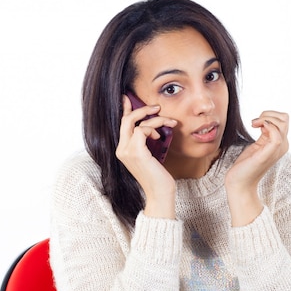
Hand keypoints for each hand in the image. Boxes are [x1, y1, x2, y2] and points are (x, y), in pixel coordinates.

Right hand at [116, 95, 177, 218]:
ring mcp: (126, 151)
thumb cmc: (158, 176)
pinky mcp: (136, 152)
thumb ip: (147, 142)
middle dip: (142, 110)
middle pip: (126, 120)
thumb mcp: (151, 156)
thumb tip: (153, 128)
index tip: (127, 97)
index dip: (125, 110)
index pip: (122, 125)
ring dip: (156, 120)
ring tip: (170, 123)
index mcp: (123, 150)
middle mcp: (121, 149)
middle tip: (157, 107)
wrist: (160, 193)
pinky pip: (142, 130)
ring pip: (136, 123)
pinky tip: (160, 138)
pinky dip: (153, 130)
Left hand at [225, 110, 289, 225]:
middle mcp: (282, 146)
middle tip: (255, 122)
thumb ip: (266, 133)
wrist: (240, 182)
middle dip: (269, 114)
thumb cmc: (246, 164)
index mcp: (281, 143)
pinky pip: (276, 135)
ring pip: (282, 123)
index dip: (270, 115)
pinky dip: (267, 125)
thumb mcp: (258, 144)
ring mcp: (277, 150)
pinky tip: (256, 127)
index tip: (256, 123)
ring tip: (254, 124)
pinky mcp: (268, 154)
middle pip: (285, 119)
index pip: (284, 120)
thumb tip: (266, 120)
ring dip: (266, 118)